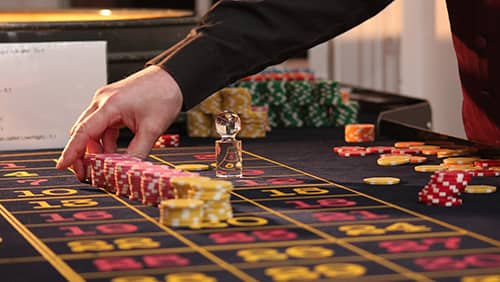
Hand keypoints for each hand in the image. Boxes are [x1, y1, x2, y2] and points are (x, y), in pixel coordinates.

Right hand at [56, 65, 182, 179]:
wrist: (173, 78)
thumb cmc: (163, 95)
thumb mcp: (153, 129)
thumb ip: (138, 151)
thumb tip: (127, 171)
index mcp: (110, 105)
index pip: (83, 132)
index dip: (72, 151)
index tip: (62, 166)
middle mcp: (103, 101)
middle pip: (82, 132)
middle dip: (81, 154)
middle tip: (86, 174)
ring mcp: (107, 102)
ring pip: (92, 130)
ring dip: (95, 149)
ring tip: (101, 167)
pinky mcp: (114, 105)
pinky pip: (102, 127)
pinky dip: (105, 142)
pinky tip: (111, 154)